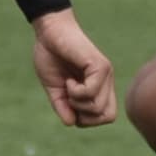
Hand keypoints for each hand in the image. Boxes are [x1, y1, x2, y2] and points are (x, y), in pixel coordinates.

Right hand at [31, 11, 119, 130]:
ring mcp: (105, 74)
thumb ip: (63, 107)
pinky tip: (69, 79)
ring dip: (77, 102)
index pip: (105, 116)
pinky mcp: (100, 65)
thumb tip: (71, 123)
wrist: (49, 32)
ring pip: (99, 108)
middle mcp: (107, 82)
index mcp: (100, 88)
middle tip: (69, 98)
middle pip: (107, 116)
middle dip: (84, 115)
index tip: (69, 103)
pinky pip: (91, 92)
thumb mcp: (55, 89)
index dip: (86, 119)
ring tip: (68, 85)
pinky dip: (76, 91)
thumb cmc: (51, 57)